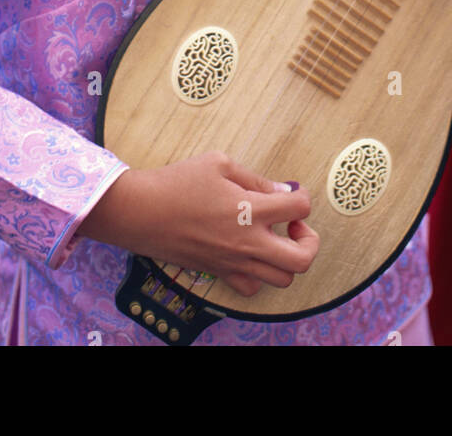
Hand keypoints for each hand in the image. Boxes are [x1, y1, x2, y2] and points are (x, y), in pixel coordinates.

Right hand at [79, 151, 319, 297]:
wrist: (142, 212)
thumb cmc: (177, 182)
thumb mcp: (218, 163)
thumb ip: (254, 178)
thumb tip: (280, 190)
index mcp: (250, 209)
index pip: (300, 207)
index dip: (302, 196)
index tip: (291, 191)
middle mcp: (248, 242)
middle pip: (302, 259)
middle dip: (310, 241)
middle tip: (294, 225)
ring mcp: (234, 262)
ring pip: (282, 279)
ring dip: (288, 259)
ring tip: (274, 239)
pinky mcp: (218, 274)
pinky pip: (252, 288)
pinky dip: (260, 275)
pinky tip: (251, 254)